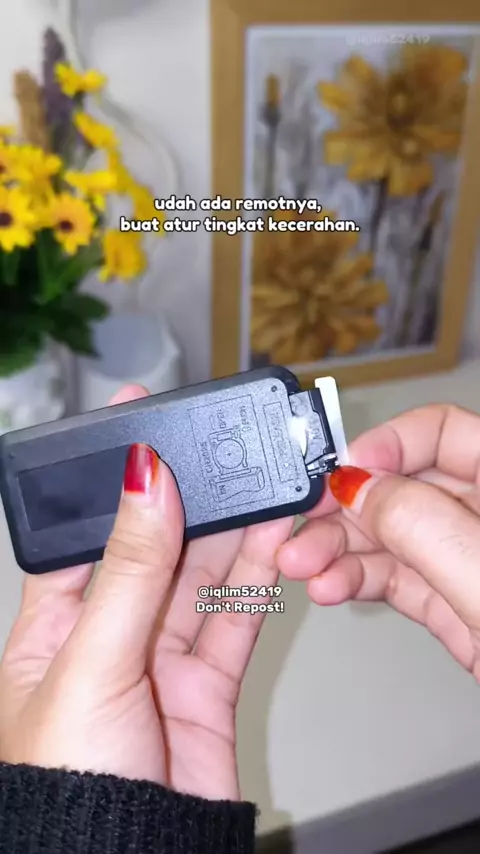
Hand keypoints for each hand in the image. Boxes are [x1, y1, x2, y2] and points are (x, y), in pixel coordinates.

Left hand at [0, 386, 293, 799]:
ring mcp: (159, 658)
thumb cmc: (67, 786)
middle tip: (220, 452)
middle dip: (190, 500)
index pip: (84, 527)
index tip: (140, 419)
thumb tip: (143, 479)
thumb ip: (128, 567)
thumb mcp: (91, 658)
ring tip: (262, 485)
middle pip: (155, 546)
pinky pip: (236, 618)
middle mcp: (107, 633)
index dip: (114, 474)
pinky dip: (259, 579)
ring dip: (234, 533)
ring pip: (202, 578)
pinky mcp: (206, 684)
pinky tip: (276, 540)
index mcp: (53, 622)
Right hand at [277, 404, 479, 679]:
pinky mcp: (459, 607)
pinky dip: (359, 581)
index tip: (339, 472)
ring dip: (342, 549)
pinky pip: (399, 579)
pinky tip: (330, 587)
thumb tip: (361, 486)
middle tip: (301, 529)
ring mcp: (473, 564)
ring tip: (302, 567)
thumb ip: (424, 528)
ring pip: (395, 537)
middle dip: (348, 507)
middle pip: (406, 487)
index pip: (443, 433)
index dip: (387, 446)